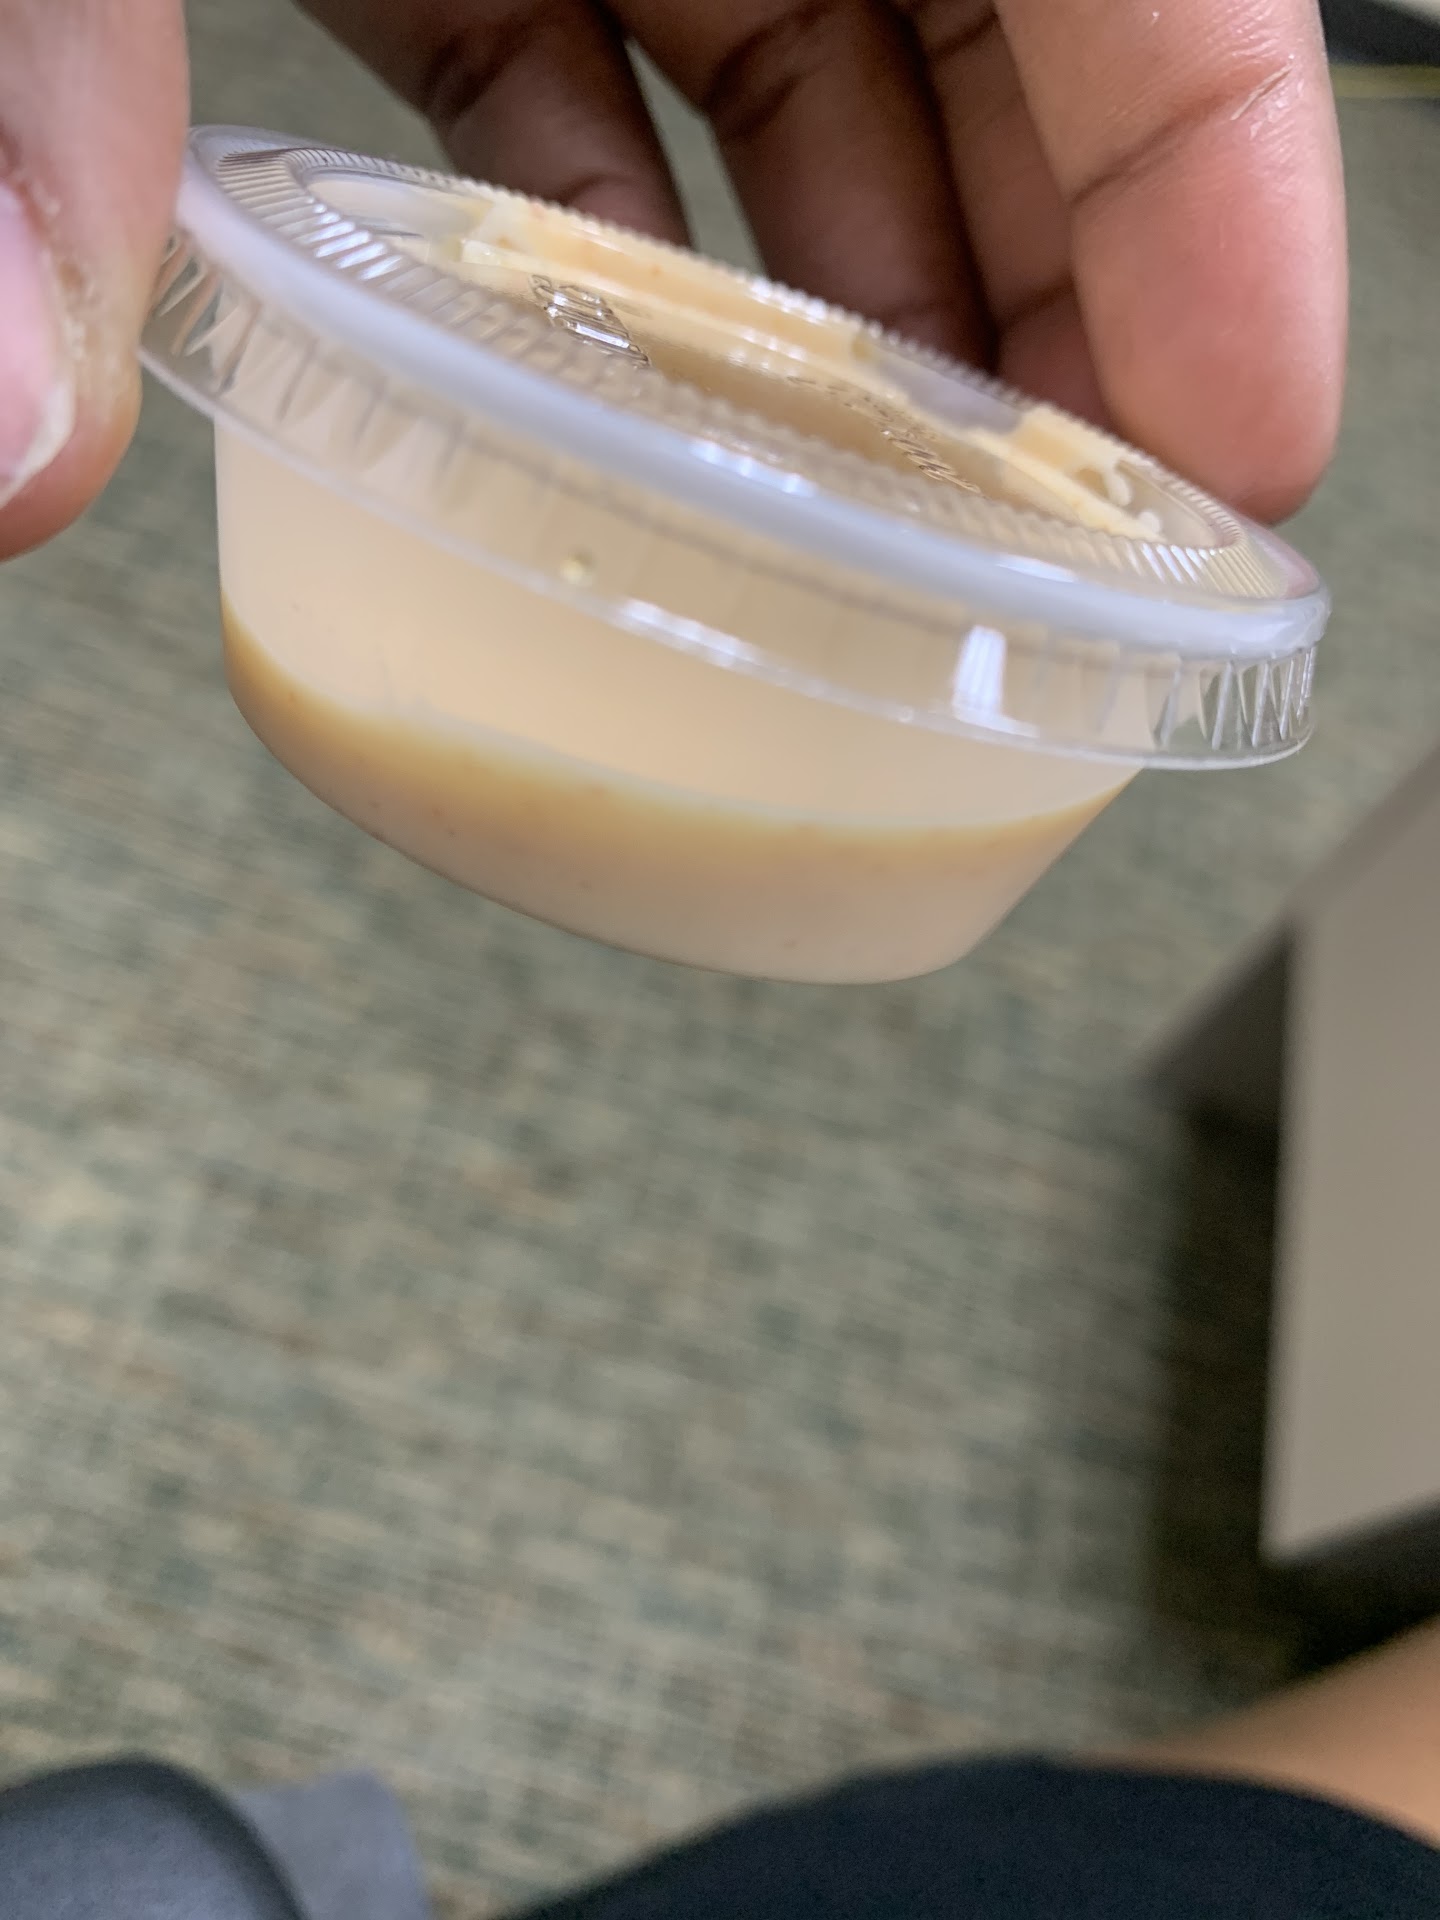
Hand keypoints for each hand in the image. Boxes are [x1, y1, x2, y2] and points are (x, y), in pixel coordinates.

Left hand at [0, 0, 1344, 564]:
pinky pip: (578, 69)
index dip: (1219, 175)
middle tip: (1078, 561)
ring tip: (868, 537)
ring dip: (838, 316)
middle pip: (996, 38)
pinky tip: (603, 387)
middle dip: (1056, 301)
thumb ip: (38, 62)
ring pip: (802, 77)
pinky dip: (605, 237)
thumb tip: (7, 442)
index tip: (1244, 441)